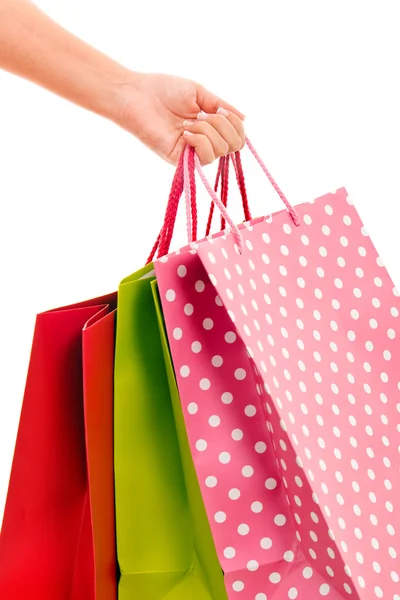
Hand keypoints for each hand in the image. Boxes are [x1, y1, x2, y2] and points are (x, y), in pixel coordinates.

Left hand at [114, 72, 244, 164]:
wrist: (137, 94)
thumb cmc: (164, 90)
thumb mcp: (199, 93)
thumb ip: (222, 106)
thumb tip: (245, 118)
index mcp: (209, 128)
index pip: (238, 137)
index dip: (236, 124)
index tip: (219, 109)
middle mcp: (204, 143)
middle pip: (234, 145)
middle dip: (223, 125)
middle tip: (201, 115)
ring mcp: (192, 153)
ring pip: (221, 150)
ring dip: (208, 130)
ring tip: (188, 122)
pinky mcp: (180, 160)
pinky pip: (205, 157)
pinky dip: (200, 140)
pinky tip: (185, 132)